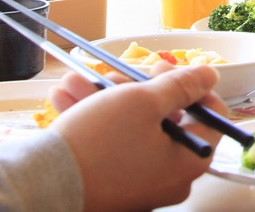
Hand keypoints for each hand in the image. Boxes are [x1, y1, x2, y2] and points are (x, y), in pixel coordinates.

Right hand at [49, 63, 225, 211]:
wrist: (44, 184)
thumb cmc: (100, 143)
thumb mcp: (144, 101)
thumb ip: (181, 85)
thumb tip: (209, 75)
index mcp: (189, 161)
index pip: (210, 117)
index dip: (190, 86)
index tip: (163, 71)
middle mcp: (169, 178)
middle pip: (164, 120)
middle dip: (133, 88)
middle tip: (115, 74)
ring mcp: (138, 184)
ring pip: (130, 129)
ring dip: (104, 99)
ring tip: (76, 80)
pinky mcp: (110, 184)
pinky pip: (109, 146)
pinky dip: (92, 120)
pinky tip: (66, 98)